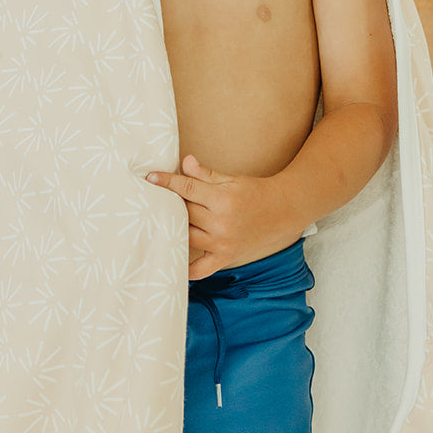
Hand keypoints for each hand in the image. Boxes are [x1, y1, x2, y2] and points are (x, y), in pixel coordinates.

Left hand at [144, 153, 303, 279]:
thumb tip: (185, 162)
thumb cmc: (255, 191)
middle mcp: (221, 223)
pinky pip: (202, 269)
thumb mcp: (231, 179)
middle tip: (154, 197)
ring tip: (160, 220)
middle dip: (170, 202)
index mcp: (223, 200)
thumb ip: (206, 174)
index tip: (150, 177)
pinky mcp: (226, 257)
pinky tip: (175, 261)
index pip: (187, 188)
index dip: (167, 181)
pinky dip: (188, 270)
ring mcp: (223, 244)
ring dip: (174, 228)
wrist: (282, 210)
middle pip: (185, 212)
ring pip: (188, 236)